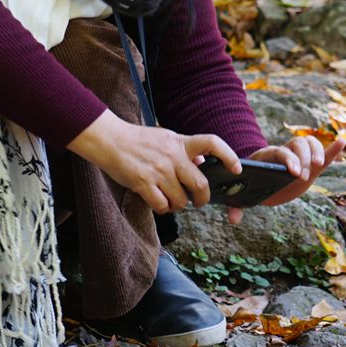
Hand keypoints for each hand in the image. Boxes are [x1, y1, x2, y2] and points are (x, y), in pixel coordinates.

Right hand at [67, 110, 238, 213]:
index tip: (236, 169)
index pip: (212, 142)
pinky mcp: (144, 183)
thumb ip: (184, 149)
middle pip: (200, 184)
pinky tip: (159, 203)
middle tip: (199, 201)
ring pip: (181, 200)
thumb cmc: (137, 140)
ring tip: (171, 200)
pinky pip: (162, 206)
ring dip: (179, 205)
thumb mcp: (165, 137)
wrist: (109, 140)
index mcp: (180, 142)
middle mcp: (172, 157)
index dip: (228, 156)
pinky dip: (163, 208)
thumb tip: (203, 161)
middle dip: (203, 198)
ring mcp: (158, 171)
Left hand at [228, 134, 345, 223]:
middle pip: (298, 144)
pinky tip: (342, 142)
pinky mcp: (309, 165)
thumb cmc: (251, 186)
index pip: (281, 152)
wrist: (259, 179)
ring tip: (318, 164)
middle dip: (303, 158)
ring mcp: (298, 157)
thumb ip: (237, 206)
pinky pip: (322, 154)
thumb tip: (233, 219)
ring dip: (317, 151)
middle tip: (303, 175)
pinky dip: (332, 149)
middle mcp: (284, 153)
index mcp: (268, 157)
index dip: (289, 160)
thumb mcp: (243, 195)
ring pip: (310, 143)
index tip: (294, 173)